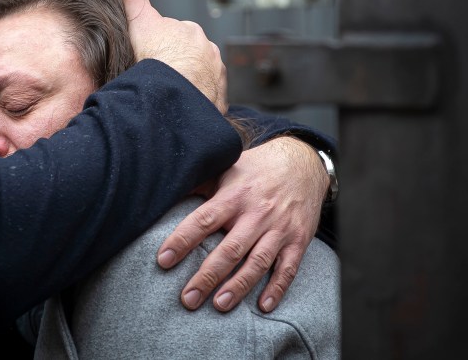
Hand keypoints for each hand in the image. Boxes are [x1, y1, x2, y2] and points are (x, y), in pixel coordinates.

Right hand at [120, 0, 226, 113]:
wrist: (171, 94)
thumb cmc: (156, 60)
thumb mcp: (139, 24)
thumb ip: (134, 3)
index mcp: (192, 32)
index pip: (177, 34)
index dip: (162, 44)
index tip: (152, 54)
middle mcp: (208, 51)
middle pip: (191, 54)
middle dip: (178, 62)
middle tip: (159, 74)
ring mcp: (215, 75)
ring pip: (201, 75)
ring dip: (189, 81)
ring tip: (169, 90)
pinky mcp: (217, 97)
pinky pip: (208, 96)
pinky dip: (197, 98)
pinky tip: (182, 102)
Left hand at [156, 135, 327, 312]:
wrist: (304, 162)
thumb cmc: (258, 167)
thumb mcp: (227, 167)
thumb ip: (202, 184)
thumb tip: (167, 193)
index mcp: (234, 195)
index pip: (204, 220)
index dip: (183, 240)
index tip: (164, 259)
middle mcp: (257, 213)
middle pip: (229, 249)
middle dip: (207, 276)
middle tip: (188, 298)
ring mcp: (279, 228)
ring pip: (257, 262)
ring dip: (238, 286)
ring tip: (219, 305)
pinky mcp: (298, 240)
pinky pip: (288, 268)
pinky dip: (277, 288)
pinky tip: (263, 306)